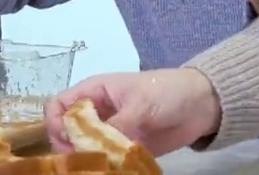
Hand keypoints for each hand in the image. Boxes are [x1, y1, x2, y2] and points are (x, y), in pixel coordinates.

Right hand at [44, 68, 220, 156]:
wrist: (202, 105)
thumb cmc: (168, 92)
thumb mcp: (141, 104)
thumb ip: (117, 124)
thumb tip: (93, 146)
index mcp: (95, 91)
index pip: (59, 105)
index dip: (56, 122)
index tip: (67, 139)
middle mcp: (98, 112)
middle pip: (67, 132)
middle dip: (69, 147)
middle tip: (84, 159)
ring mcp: (110, 132)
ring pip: (83, 148)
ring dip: (86, 160)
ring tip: (97, 168)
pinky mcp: (123, 148)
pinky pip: (104, 160)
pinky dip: (102, 168)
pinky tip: (108, 171)